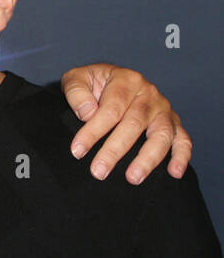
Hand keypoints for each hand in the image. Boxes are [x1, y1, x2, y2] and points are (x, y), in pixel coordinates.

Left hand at [61, 64, 190, 183]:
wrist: (108, 80)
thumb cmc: (91, 83)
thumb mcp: (76, 78)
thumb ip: (77, 92)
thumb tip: (87, 113)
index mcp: (126, 80)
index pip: (111, 109)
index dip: (93, 131)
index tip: (78, 151)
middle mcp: (149, 94)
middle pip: (134, 124)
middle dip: (115, 150)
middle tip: (99, 171)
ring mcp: (163, 109)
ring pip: (161, 134)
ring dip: (148, 158)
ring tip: (133, 178)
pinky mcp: (173, 123)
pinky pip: (182, 139)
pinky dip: (181, 156)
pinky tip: (174, 173)